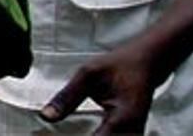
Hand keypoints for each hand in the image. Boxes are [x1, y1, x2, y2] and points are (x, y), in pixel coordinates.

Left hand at [40, 40, 158, 133]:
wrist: (146, 64)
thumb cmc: (119, 66)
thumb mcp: (88, 74)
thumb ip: (67, 97)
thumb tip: (46, 116)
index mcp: (124, 117)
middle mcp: (133, 132)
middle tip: (51, 135)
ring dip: (88, 134)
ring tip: (61, 131)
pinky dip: (97, 135)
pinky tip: (80, 131)